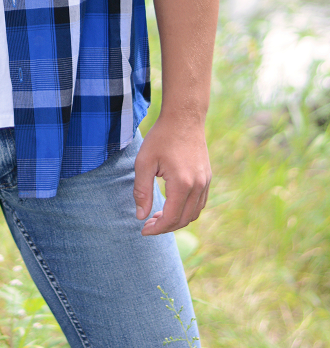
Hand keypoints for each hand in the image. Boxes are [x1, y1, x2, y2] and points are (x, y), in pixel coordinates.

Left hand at [133, 115, 210, 235]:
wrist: (184, 117)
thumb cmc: (161, 137)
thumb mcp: (144, 162)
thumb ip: (142, 191)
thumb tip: (141, 216)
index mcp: (182, 184)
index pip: (171, 218)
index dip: (157, 228)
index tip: (143, 230)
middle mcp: (198, 186)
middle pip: (184, 220)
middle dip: (166, 226)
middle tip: (148, 223)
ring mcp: (205, 182)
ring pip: (194, 214)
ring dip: (177, 220)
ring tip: (158, 216)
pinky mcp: (207, 177)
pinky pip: (199, 203)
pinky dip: (187, 210)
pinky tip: (172, 205)